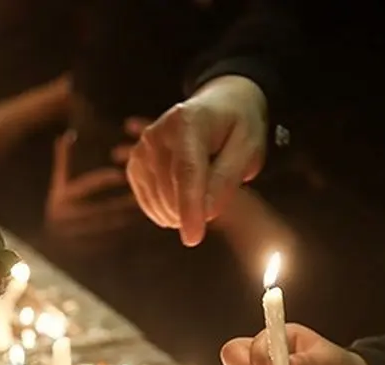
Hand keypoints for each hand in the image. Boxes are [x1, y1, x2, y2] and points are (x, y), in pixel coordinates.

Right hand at [43, 131, 139, 254]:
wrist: (51, 244)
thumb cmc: (60, 205)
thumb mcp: (58, 183)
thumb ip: (64, 161)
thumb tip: (67, 135)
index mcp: (59, 199)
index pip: (83, 187)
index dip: (102, 180)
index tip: (120, 174)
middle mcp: (64, 219)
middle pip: (99, 209)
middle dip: (122, 202)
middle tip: (142, 193)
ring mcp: (76, 237)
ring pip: (108, 226)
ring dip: (128, 217)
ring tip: (147, 207)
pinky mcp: (87, 250)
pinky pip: (111, 240)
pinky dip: (127, 232)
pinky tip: (141, 224)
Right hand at [127, 75, 267, 246]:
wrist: (218, 105)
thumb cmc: (237, 128)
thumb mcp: (247, 148)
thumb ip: (226, 179)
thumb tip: (205, 214)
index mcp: (187, 122)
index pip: (186, 173)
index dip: (189, 209)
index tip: (192, 239)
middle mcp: (156, 134)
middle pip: (172, 193)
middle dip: (200, 208)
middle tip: (221, 185)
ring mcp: (142, 149)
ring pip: (161, 204)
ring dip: (187, 210)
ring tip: (205, 185)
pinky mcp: (136, 164)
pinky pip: (151, 205)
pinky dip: (171, 211)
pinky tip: (186, 198)